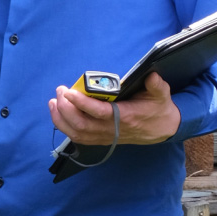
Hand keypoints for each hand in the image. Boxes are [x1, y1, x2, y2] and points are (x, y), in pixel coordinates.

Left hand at [49, 72, 179, 145]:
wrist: (162, 130)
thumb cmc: (158, 109)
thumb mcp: (162, 95)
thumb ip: (157, 86)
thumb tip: (152, 76)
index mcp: (126, 117)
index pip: (100, 112)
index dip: (82, 103)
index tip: (69, 92)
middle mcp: (113, 130)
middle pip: (82, 125)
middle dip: (66, 109)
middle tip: (60, 91)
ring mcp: (106, 136)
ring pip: (77, 133)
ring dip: (61, 119)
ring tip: (53, 102)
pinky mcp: (102, 139)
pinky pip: (79, 137)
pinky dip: (65, 127)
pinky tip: (58, 114)